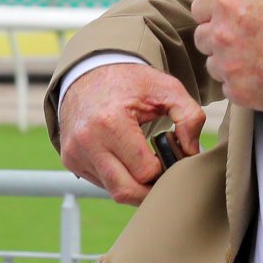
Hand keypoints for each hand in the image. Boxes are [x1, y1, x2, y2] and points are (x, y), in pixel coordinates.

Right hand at [58, 63, 205, 206]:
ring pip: (113, 191)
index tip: (169, 155)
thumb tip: (191, 153)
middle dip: (150, 189)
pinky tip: (125, 158)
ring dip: (134, 185)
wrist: (88, 71)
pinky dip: (118, 178)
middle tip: (163, 173)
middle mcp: (88, 141)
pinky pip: (101, 183)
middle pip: (126, 192)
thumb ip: (190, 117)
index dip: (164, 169)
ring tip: (145, 162)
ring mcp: (76, 153)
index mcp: (111, 122)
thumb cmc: (129, 81)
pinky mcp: (70, 160)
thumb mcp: (167, 88)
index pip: (146, 171)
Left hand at [191, 0, 262, 110]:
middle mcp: (224, 35)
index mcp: (229, 2)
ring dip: (234, 59)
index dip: (224, 8)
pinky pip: (230, 87)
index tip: (250, 12)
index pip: (202, 7)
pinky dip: (246, 82)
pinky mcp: (243, 94)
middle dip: (226, 33)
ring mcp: (232, 67)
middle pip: (206, 35)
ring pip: (216, 62)